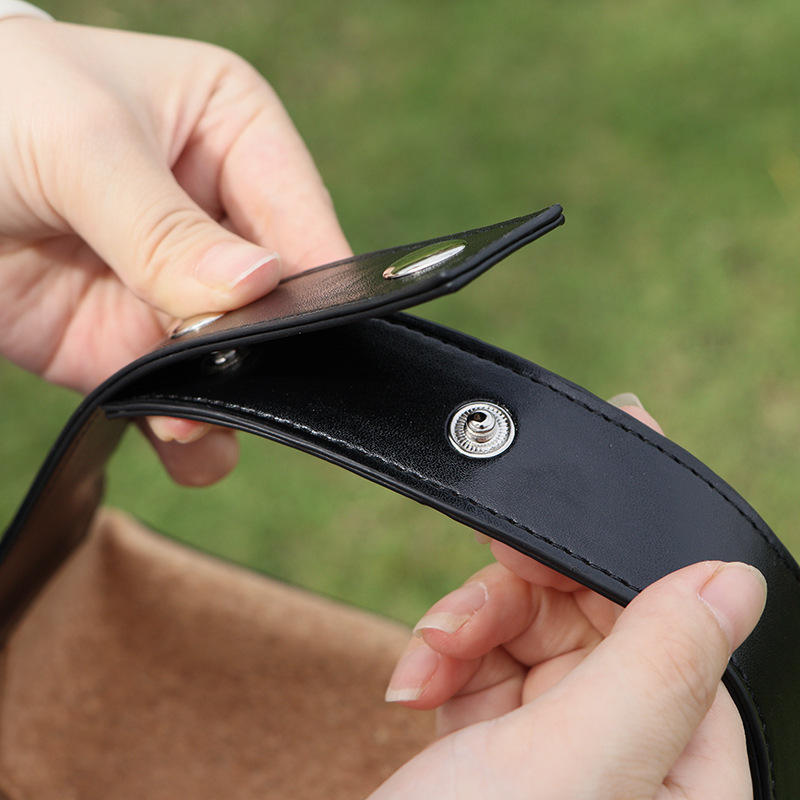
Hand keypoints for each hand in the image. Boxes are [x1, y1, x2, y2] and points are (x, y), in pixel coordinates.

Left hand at [0, 18, 349, 483]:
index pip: (304, 223)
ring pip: (234, 362)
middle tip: (238, 384)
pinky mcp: (130, 343)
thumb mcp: (84, 146)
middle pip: (276, 304)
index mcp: (236, 138)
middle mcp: (220, 218)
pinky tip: (179, 442)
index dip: (314, 284)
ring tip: (192, 425)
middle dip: (264, 352)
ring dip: (224, 400)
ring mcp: (178, 289)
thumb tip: (258, 285)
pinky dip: (187, 430)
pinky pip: (178, 396)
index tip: (305, 336)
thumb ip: (168, 226)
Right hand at [372, 400, 766, 798]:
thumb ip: (659, 665)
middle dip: (509, 596)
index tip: (550, 494)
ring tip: (424, 667)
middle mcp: (635, 744)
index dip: (605, 550)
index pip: (666, 612)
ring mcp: (563, 738)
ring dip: (461, 629)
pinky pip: (480, 657)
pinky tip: (413, 688)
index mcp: (687, 756)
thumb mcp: (576, 760)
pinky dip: (441, 658)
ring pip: (524, 624)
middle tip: (458, 610)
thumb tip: (732, 574)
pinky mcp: (501, 735)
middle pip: (583, 608)